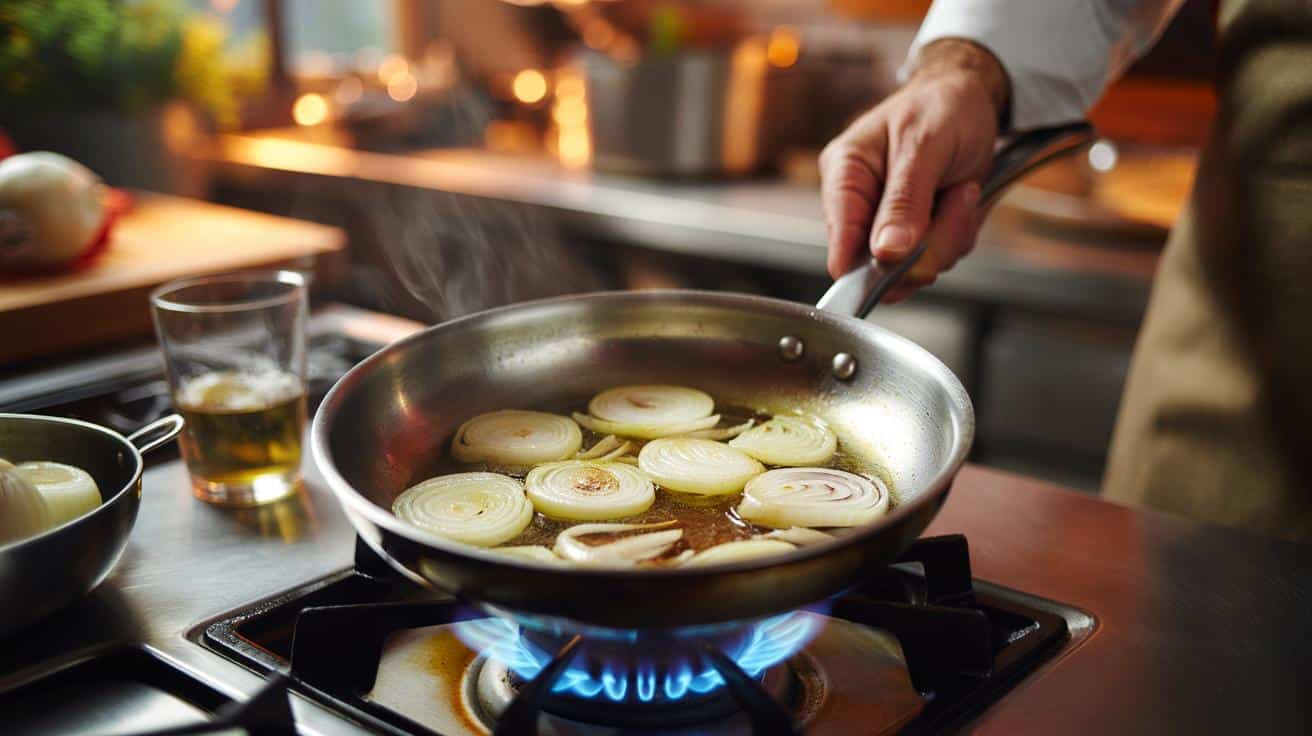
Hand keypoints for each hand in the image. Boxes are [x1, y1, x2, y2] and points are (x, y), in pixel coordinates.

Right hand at [820, 39, 1008, 301]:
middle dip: (928, 240)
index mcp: (845, 174)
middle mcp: (861, 205)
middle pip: (882, 262)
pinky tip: (964, 197)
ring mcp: (889, 223)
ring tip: (963, 189)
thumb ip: (904, 200)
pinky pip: (939, 257)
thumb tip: (885, 252)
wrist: (975, 97)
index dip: (866, 264)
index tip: (900, 264)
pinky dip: (960, 232)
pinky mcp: (917, 232)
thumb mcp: (924, 144)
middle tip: (958, 196)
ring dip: (951, 233)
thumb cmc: (942, 105)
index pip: (839, 240)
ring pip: (916, 265)